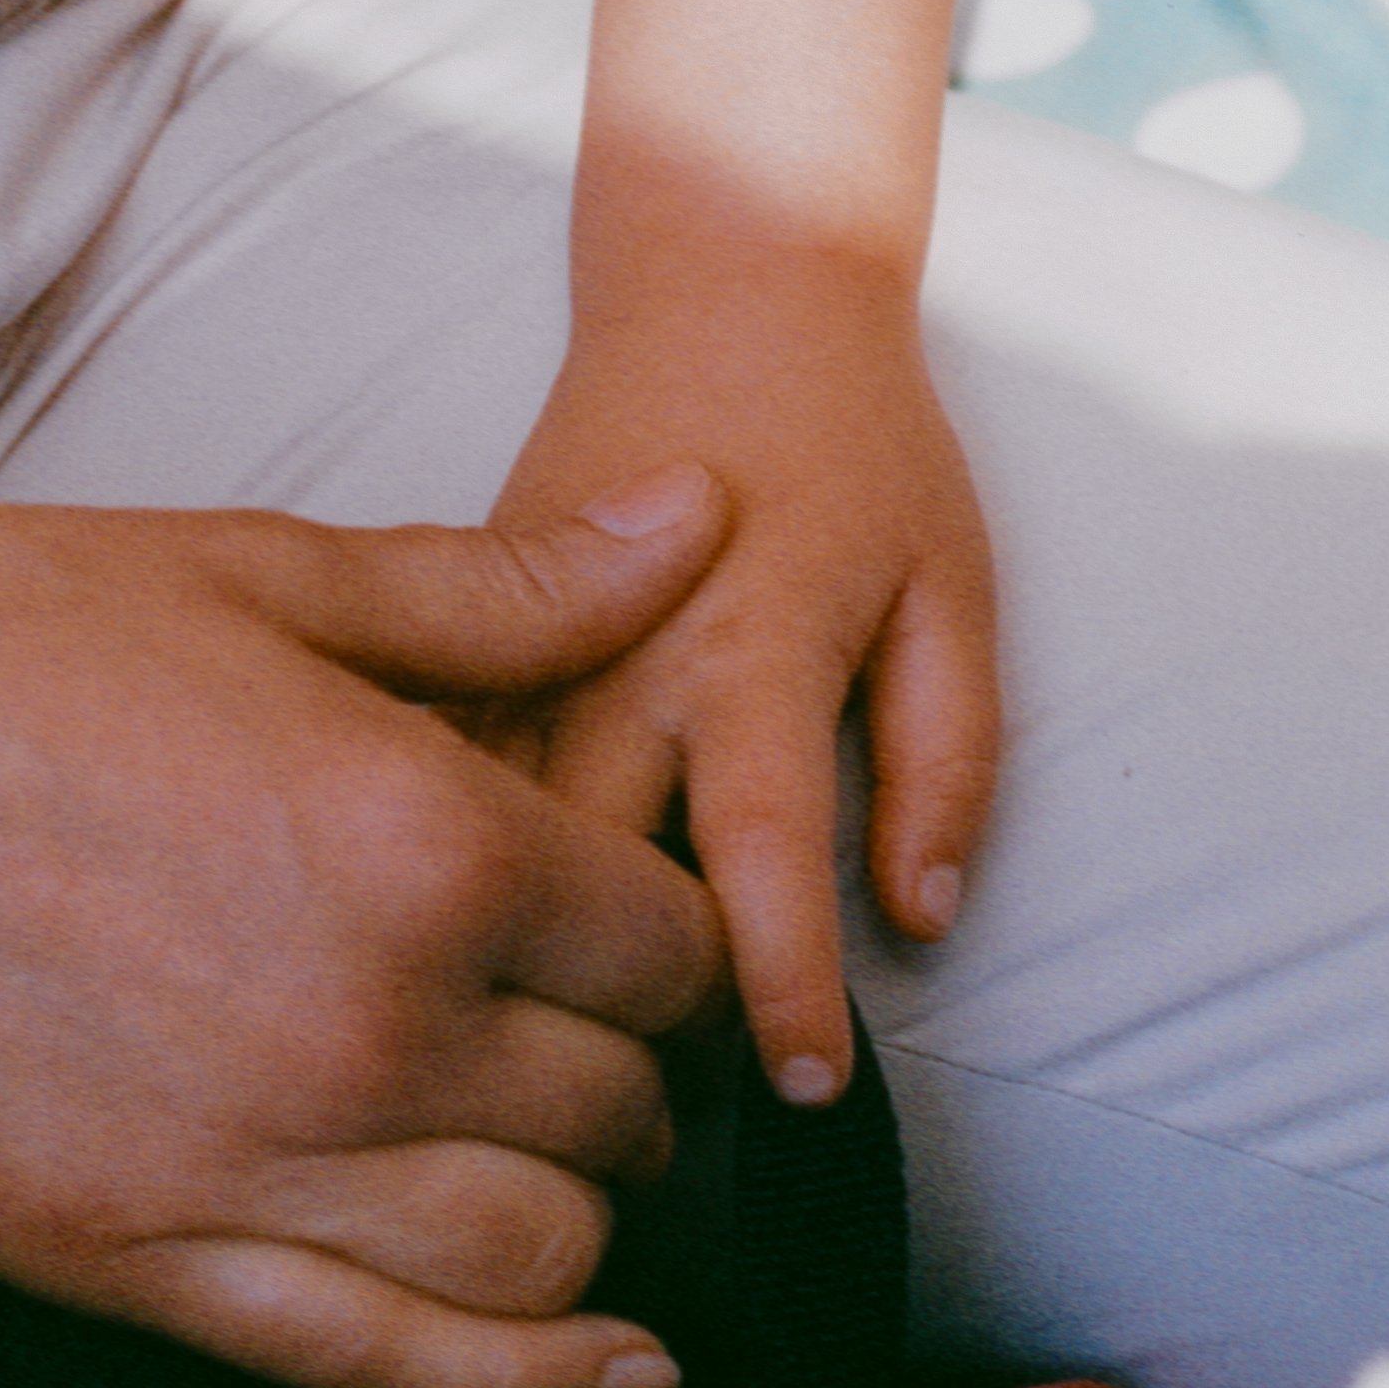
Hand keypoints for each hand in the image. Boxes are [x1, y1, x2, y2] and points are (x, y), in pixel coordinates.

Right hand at [0, 478, 731, 1387]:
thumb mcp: (260, 576)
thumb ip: (505, 592)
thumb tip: (706, 519)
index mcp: (420, 839)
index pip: (675, 949)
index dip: (682, 939)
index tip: (640, 925)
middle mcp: (366, 1026)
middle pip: (625, 1109)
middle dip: (642, 1072)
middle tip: (595, 1030)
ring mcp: (251, 1167)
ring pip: (544, 1257)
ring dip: (591, 1216)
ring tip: (562, 1155)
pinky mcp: (136, 1262)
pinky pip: (397, 1370)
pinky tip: (614, 1369)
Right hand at [490, 250, 996, 1098]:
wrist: (721, 285)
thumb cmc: (856, 447)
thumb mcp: (954, 589)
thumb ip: (950, 761)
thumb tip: (919, 918)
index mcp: (750, 644)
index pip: (760, 851)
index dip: (779, 986)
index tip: (803, 1088)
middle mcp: (616, 660)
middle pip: (588, 878)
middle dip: (633, 1004)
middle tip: (691, 1101)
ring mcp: (515, 653)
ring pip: (486, 848)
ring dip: (531, 955)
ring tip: (586, 1055)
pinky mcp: (456, 646)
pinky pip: (434, 793)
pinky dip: (452, 873)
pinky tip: (467, 945)